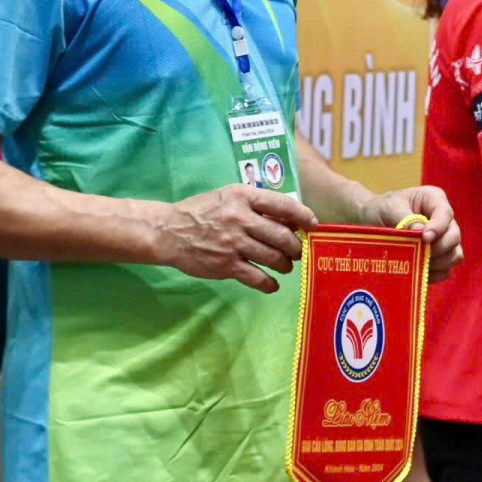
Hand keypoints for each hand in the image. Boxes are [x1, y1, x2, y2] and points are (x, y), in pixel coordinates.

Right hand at [150, 185, 317, 292]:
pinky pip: (256, 277)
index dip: (303, 216)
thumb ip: (257, 204)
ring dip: (286, 264)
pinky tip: (273, 284)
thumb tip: (290, 218)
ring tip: (286, 266)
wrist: (168, 231)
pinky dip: (269, 283)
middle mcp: (239, 219)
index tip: (313, 225)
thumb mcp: (230, 197)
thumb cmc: (203, 211)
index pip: (283, 205)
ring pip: (273, 257)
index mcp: (242, 196)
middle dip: (296, 246)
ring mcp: (233, 243)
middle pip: (282, 235)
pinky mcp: (225, 265)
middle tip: (298, 251)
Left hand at [360, 186, 462, 281]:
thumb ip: (404, 218)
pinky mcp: (438, 257)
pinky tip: (417, 273)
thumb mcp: (389, 208)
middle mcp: (443, 220)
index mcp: (434, 200)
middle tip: (418, 253)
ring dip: (437, 263)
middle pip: (454, 236)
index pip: (445, 213)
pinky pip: (445, 270)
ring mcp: (443, 239)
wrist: (371, 220)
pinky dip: (433, 274)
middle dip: (438, 248)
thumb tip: (420, 231)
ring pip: (454, 255)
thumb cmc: (382, 208)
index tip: (425, 238)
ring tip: (417, 263)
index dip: (439, 227)